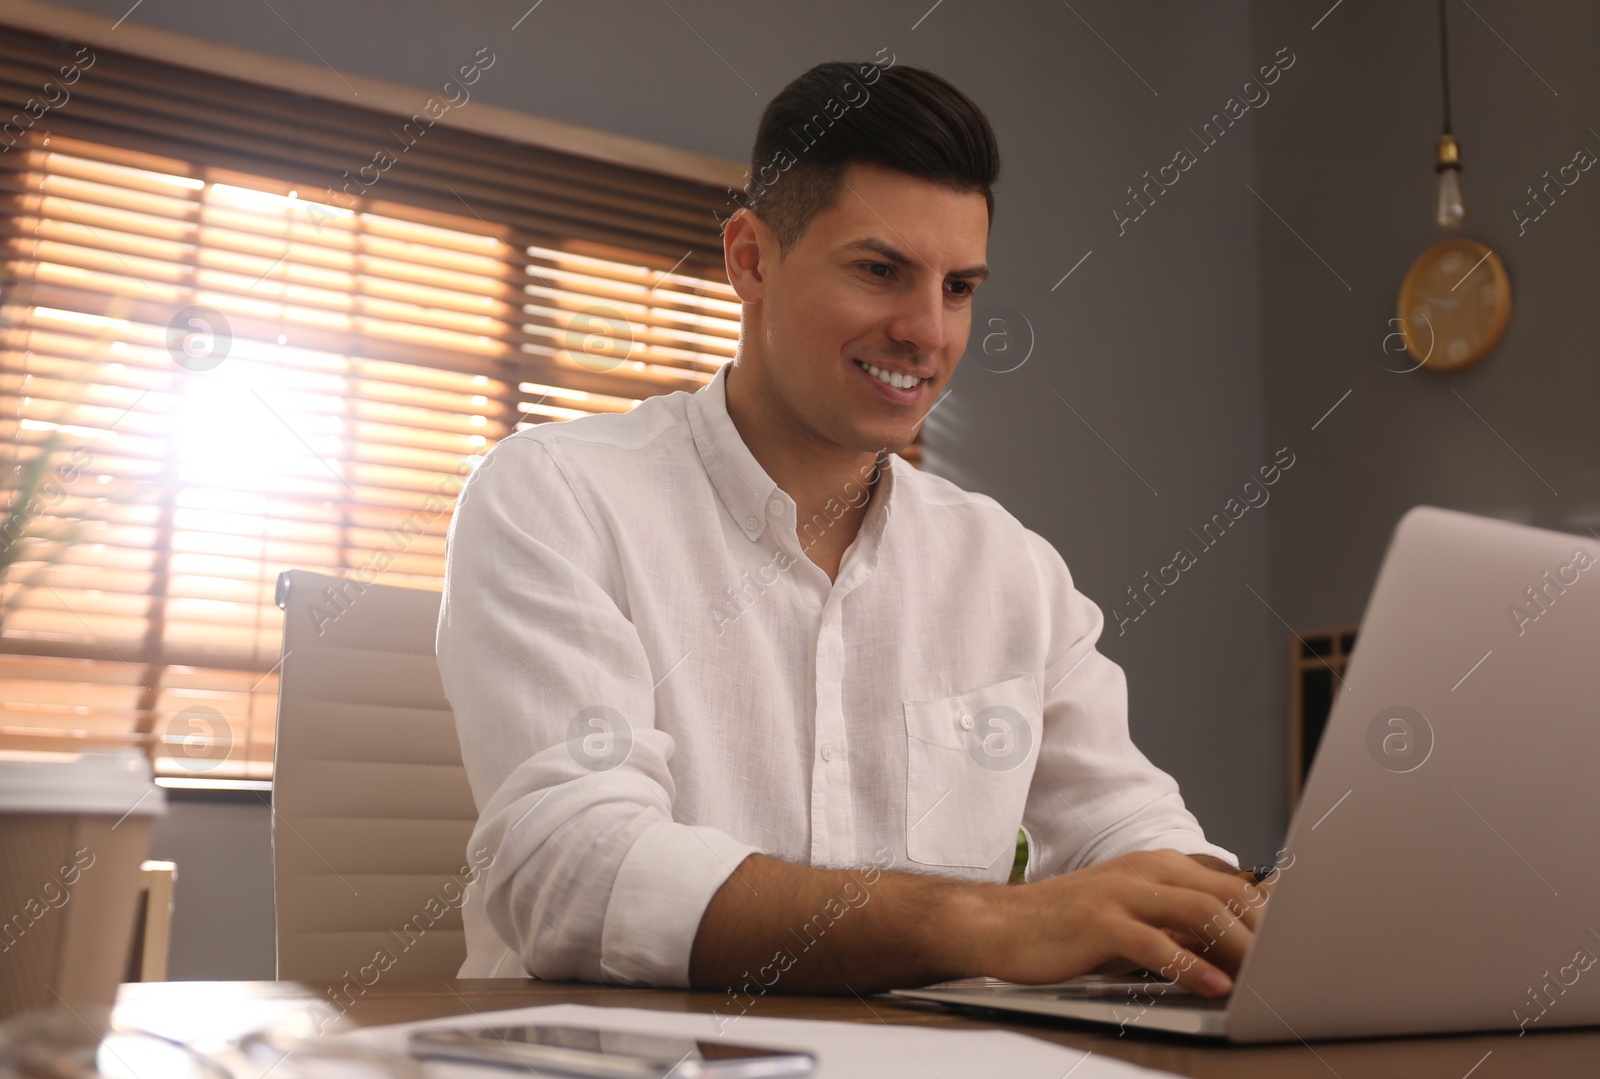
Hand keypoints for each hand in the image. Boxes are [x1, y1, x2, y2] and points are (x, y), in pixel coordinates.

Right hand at [976, 849, 1266, 997]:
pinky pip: (1157, 944)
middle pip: (1226, 893)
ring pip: (1200, 913)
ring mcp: (1122, 894)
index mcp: (1157, 865)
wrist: (1000, 924)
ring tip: (1267, 979)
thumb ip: (1177, 924)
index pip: (1231, 883)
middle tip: (1293, 967)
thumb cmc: (1068, 925)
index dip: (1269, 916)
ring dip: (1240, 948)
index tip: (1297, 946)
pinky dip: (1192, 967)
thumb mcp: (1131, 915)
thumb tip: (1234, 948)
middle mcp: (1145, 871)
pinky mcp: (1101, 923)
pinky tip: (1215, 987)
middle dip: (1266, 932)